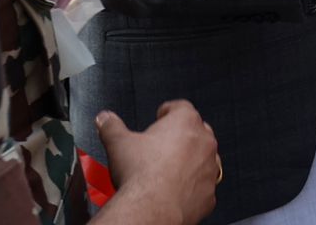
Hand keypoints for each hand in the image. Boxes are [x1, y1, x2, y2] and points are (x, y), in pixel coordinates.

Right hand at [97, 101, 217, 224]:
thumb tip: (105, 119)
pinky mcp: (209, 194)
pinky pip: (202, 186)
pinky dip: (191, 187)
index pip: (181, 107)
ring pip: (203, 159)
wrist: (152, 208)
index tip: (160, 117)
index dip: (168, 112)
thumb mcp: (118, 143)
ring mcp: (209, 168)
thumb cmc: (142, 175)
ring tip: (168, 169)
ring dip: (190, 161)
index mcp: (185, 122)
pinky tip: (175, 190)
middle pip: (196, 131)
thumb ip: (111, 126)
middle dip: (180, 136)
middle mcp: (203, 142)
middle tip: (161, 146)